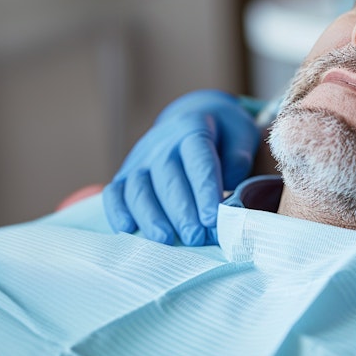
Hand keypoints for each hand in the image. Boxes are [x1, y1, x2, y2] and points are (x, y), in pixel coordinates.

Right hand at [103, 90, 260, 245]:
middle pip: (168, 179)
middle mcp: (163, 143)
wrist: (192, 116)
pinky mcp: (126, 173)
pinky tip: (127, 229)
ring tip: (166, 240)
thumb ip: (238, 162)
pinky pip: (114, 192)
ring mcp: (141, 159)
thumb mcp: (241, 136)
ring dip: (151, 216)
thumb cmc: (223, 135)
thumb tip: (229, 194)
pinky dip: (117, 211)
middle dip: (181, 211)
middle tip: (195, 237)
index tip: (211, 219)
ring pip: (139, 188)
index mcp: (194, 130)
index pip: (198, 162)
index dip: (204, 191)